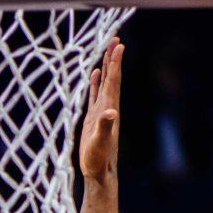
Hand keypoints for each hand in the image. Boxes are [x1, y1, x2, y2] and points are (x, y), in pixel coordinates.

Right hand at [76, 40, 121, 182]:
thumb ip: (104, 127)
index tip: (119, 45)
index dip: (115, 63)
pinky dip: (96, 83)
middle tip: (114, 40)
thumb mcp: (100, 143)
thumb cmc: (99, 160)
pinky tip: (96, 74)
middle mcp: (108, 107)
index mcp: (110, 109)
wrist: (99, 172)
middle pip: (112, 78)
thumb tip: (109, 112)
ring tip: (106, 52)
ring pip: (105, 84)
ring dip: (106, 67)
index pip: (114, 81)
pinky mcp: (94, 118)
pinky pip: (96, 95)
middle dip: (113, 59)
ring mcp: (101, 111)